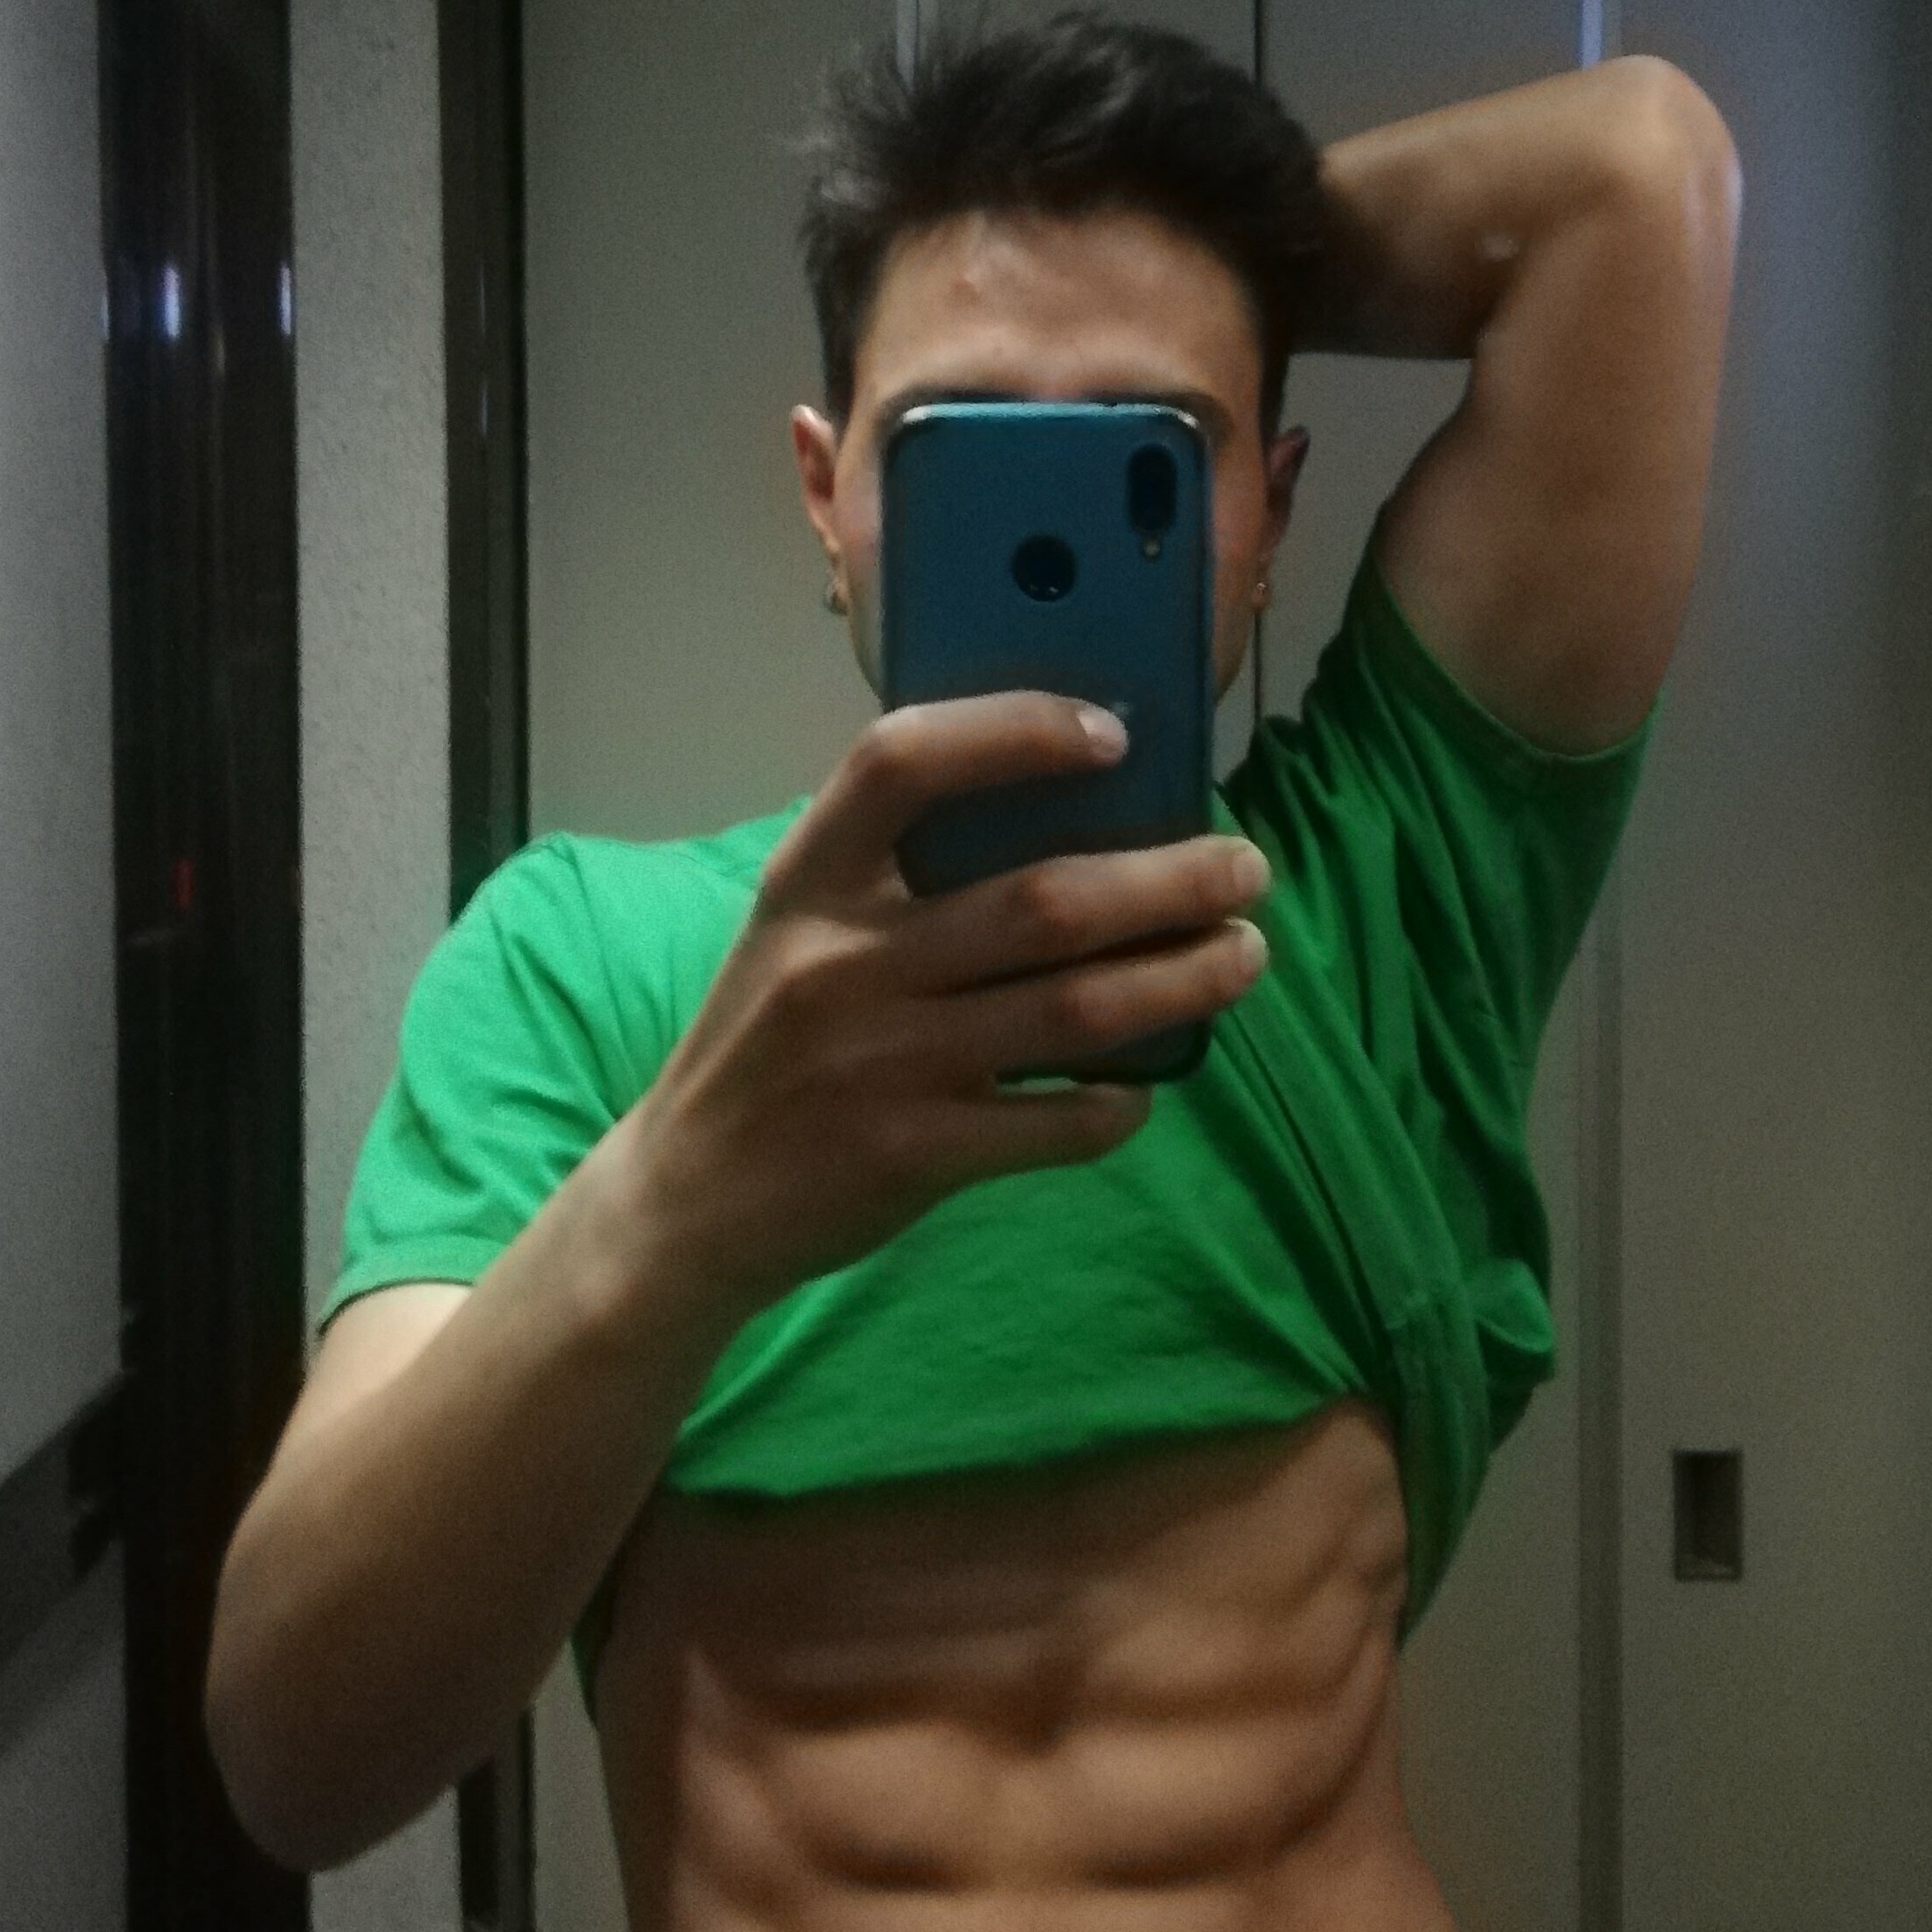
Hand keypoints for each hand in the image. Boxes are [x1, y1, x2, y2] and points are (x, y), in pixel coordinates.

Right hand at [627, 695, 1270, 1307]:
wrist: (686, 1200)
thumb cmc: (768, 1041)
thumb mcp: (798, 929)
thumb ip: (895, 873)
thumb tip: (1073, 811)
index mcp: (807, 880)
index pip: (902, 760)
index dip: (1014, 731)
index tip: (1113, 733)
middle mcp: (840, 961)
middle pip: (1041, 900)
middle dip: (1170, 878)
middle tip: (1245, 867)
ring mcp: (879, 1062)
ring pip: (1075, 1010)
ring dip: (1182, 979)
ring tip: (1243, 955)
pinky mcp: (911, 1155)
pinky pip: (1055, 1123)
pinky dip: (1120, 1102)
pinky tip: (1149, 1083)